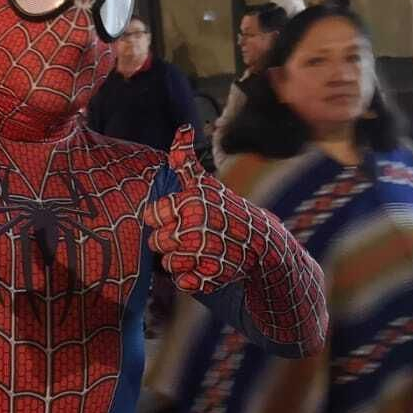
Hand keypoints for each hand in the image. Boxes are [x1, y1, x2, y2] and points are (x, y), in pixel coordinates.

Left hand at [142, 126, 271, 294]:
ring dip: (179, 261)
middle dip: (170, 242)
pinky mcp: (210, 276)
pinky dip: (191, 280)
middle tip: (191, 237)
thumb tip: (182, 128)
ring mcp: (202, 253)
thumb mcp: (205, 183)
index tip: (178, 217)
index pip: (151, 216)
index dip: (163, 219)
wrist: (261, 242)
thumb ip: (185, 160)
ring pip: (167, 265)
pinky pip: (182, 283)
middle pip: (155, 243)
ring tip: (199, 251)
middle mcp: (194, 227)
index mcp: (189, 203)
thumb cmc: (226, 209)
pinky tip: (205, 267)